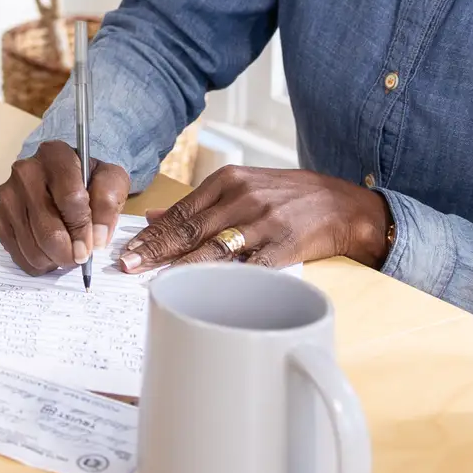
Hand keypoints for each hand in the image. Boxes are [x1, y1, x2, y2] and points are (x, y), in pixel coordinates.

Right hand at [0, 140, 128, 274]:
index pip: (70, 199)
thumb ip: (107, 205)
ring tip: (65, 252)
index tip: (91, 248)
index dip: (82, 230)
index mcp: (55, 155)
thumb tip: (96, 239)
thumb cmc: (87, 180)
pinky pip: (17, 253)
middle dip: (67, 252)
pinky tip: (48, 253)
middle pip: (47, 229)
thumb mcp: (110, 180)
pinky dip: (36, 262)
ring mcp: (8, 195)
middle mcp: (25, 172)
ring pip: (32, 245)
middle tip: (79, 257)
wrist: (60, 177)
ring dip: (53, 259)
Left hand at [117, 164, 391, 272]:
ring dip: (180, 266)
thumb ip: (200, 203)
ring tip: (155, 279)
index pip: (180, 211)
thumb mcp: (245, 185)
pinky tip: (203, 291)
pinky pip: (248, 268)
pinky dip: (224, 281)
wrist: (345, 205)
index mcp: (229, 180)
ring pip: (213, 248)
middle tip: (128, 266)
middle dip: (155, 250)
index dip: (151, 234)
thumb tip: (155, 217)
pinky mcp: (283, 247)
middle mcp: (243, 198)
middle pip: (190, 229)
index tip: (127, 249)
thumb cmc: (292, 196)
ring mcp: (263, 223)